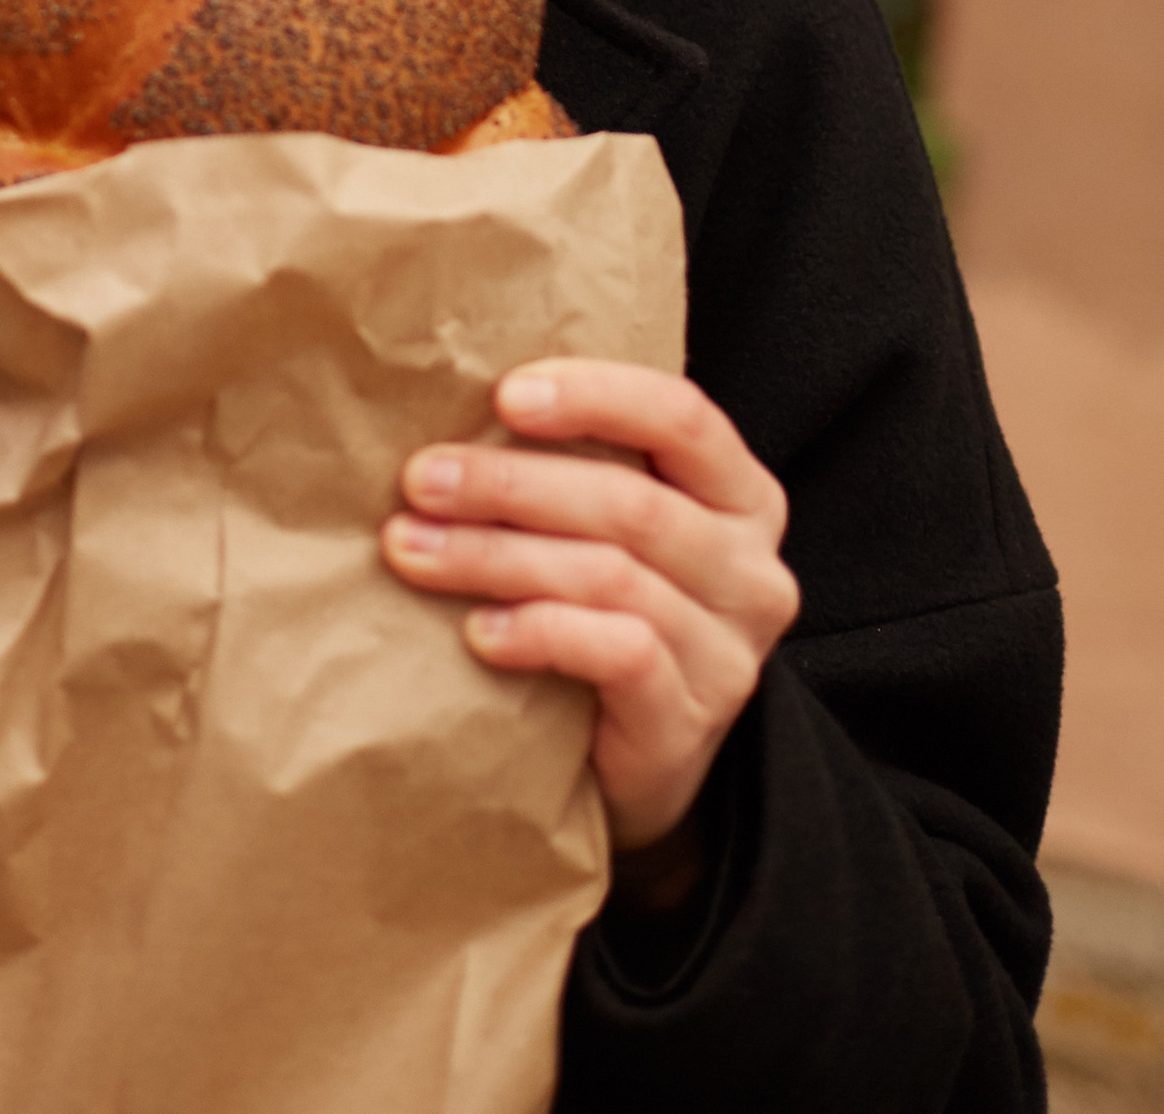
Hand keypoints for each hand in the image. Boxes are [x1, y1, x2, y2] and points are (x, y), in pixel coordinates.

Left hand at [382, 359, 798, 858]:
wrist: (630, 767)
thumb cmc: (606, 616)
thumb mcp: (610, 530)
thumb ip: (573, 467)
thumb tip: (456, 408)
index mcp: (740, 497)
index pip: (682, 418)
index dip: (594, 395)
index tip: (504, 395)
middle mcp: (750, 571)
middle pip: (631, 504)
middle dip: (511, 484)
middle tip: (421, 480)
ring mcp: (727, 654)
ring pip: (611, 576)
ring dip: (498, 555)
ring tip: (414, 548)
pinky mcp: (688, 724)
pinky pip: (618, 655)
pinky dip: (539, 631)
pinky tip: (478, 631)